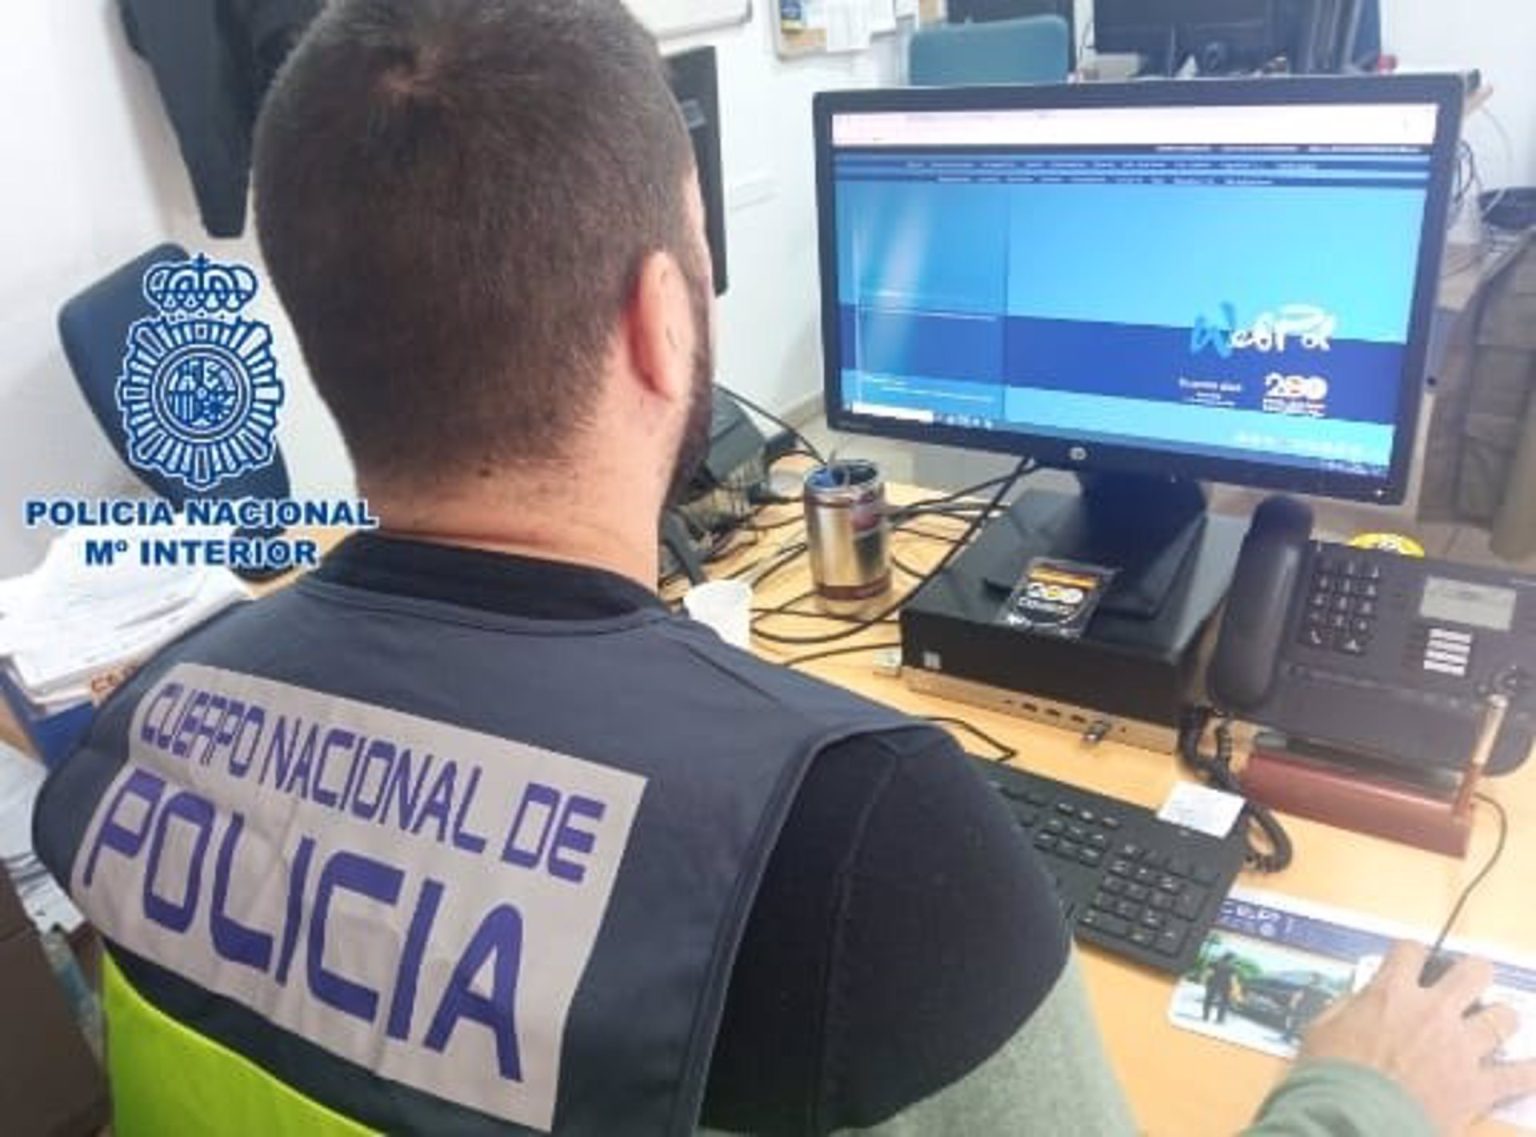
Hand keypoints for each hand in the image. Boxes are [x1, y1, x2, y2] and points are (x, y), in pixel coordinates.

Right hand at [1299, 942, 1535, 1133]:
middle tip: (1468, 984)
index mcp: (1391, 993)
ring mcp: (1462, 1048)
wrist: (1353, 1123)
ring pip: (1504, 1018)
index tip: (1411, 962)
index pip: (1410, 951)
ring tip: (1495, 1025)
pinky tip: (1535, 1068)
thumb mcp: (1321, 1029)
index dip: (1411, 954)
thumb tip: (1363, 999)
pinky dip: (1531, 1072)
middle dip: (1474, 973)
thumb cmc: (1329, 1075)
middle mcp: (1434, 1011)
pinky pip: (1521, 1076)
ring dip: (1501, 1019)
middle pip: (1473, 973)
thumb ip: (1348, 1007)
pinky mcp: (1479, 1087)